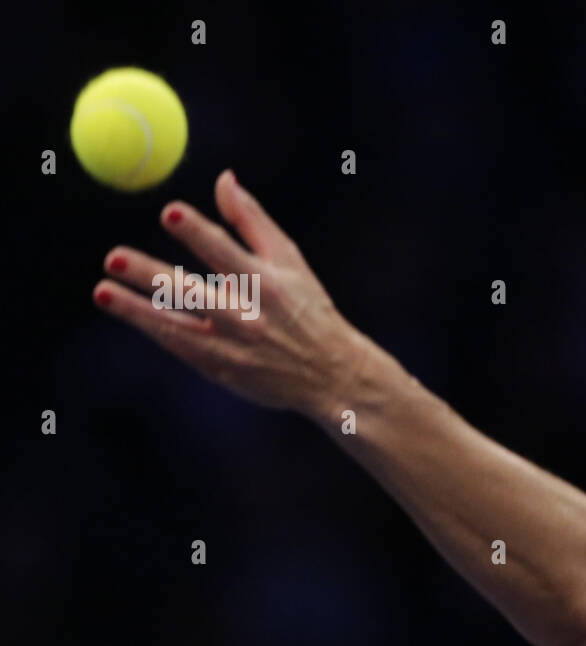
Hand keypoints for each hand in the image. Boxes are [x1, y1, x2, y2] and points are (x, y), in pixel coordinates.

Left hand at [94, 169, 371, 415]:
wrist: (330, 374)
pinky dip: (149, 325)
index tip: (170, 213)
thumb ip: (251, 220)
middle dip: (151, 275)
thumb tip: (223, 178)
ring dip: (135, 308)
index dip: (197, 233)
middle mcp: (248, 315)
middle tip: (115, 257)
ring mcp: (232, 345)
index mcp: (267, 283)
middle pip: (192, 292)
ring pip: (176, 324)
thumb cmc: (308, 309)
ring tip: (102, 290)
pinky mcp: (221, 367)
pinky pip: (178, 344)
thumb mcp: (289, 261)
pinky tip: (121, 306)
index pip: (227, 253)